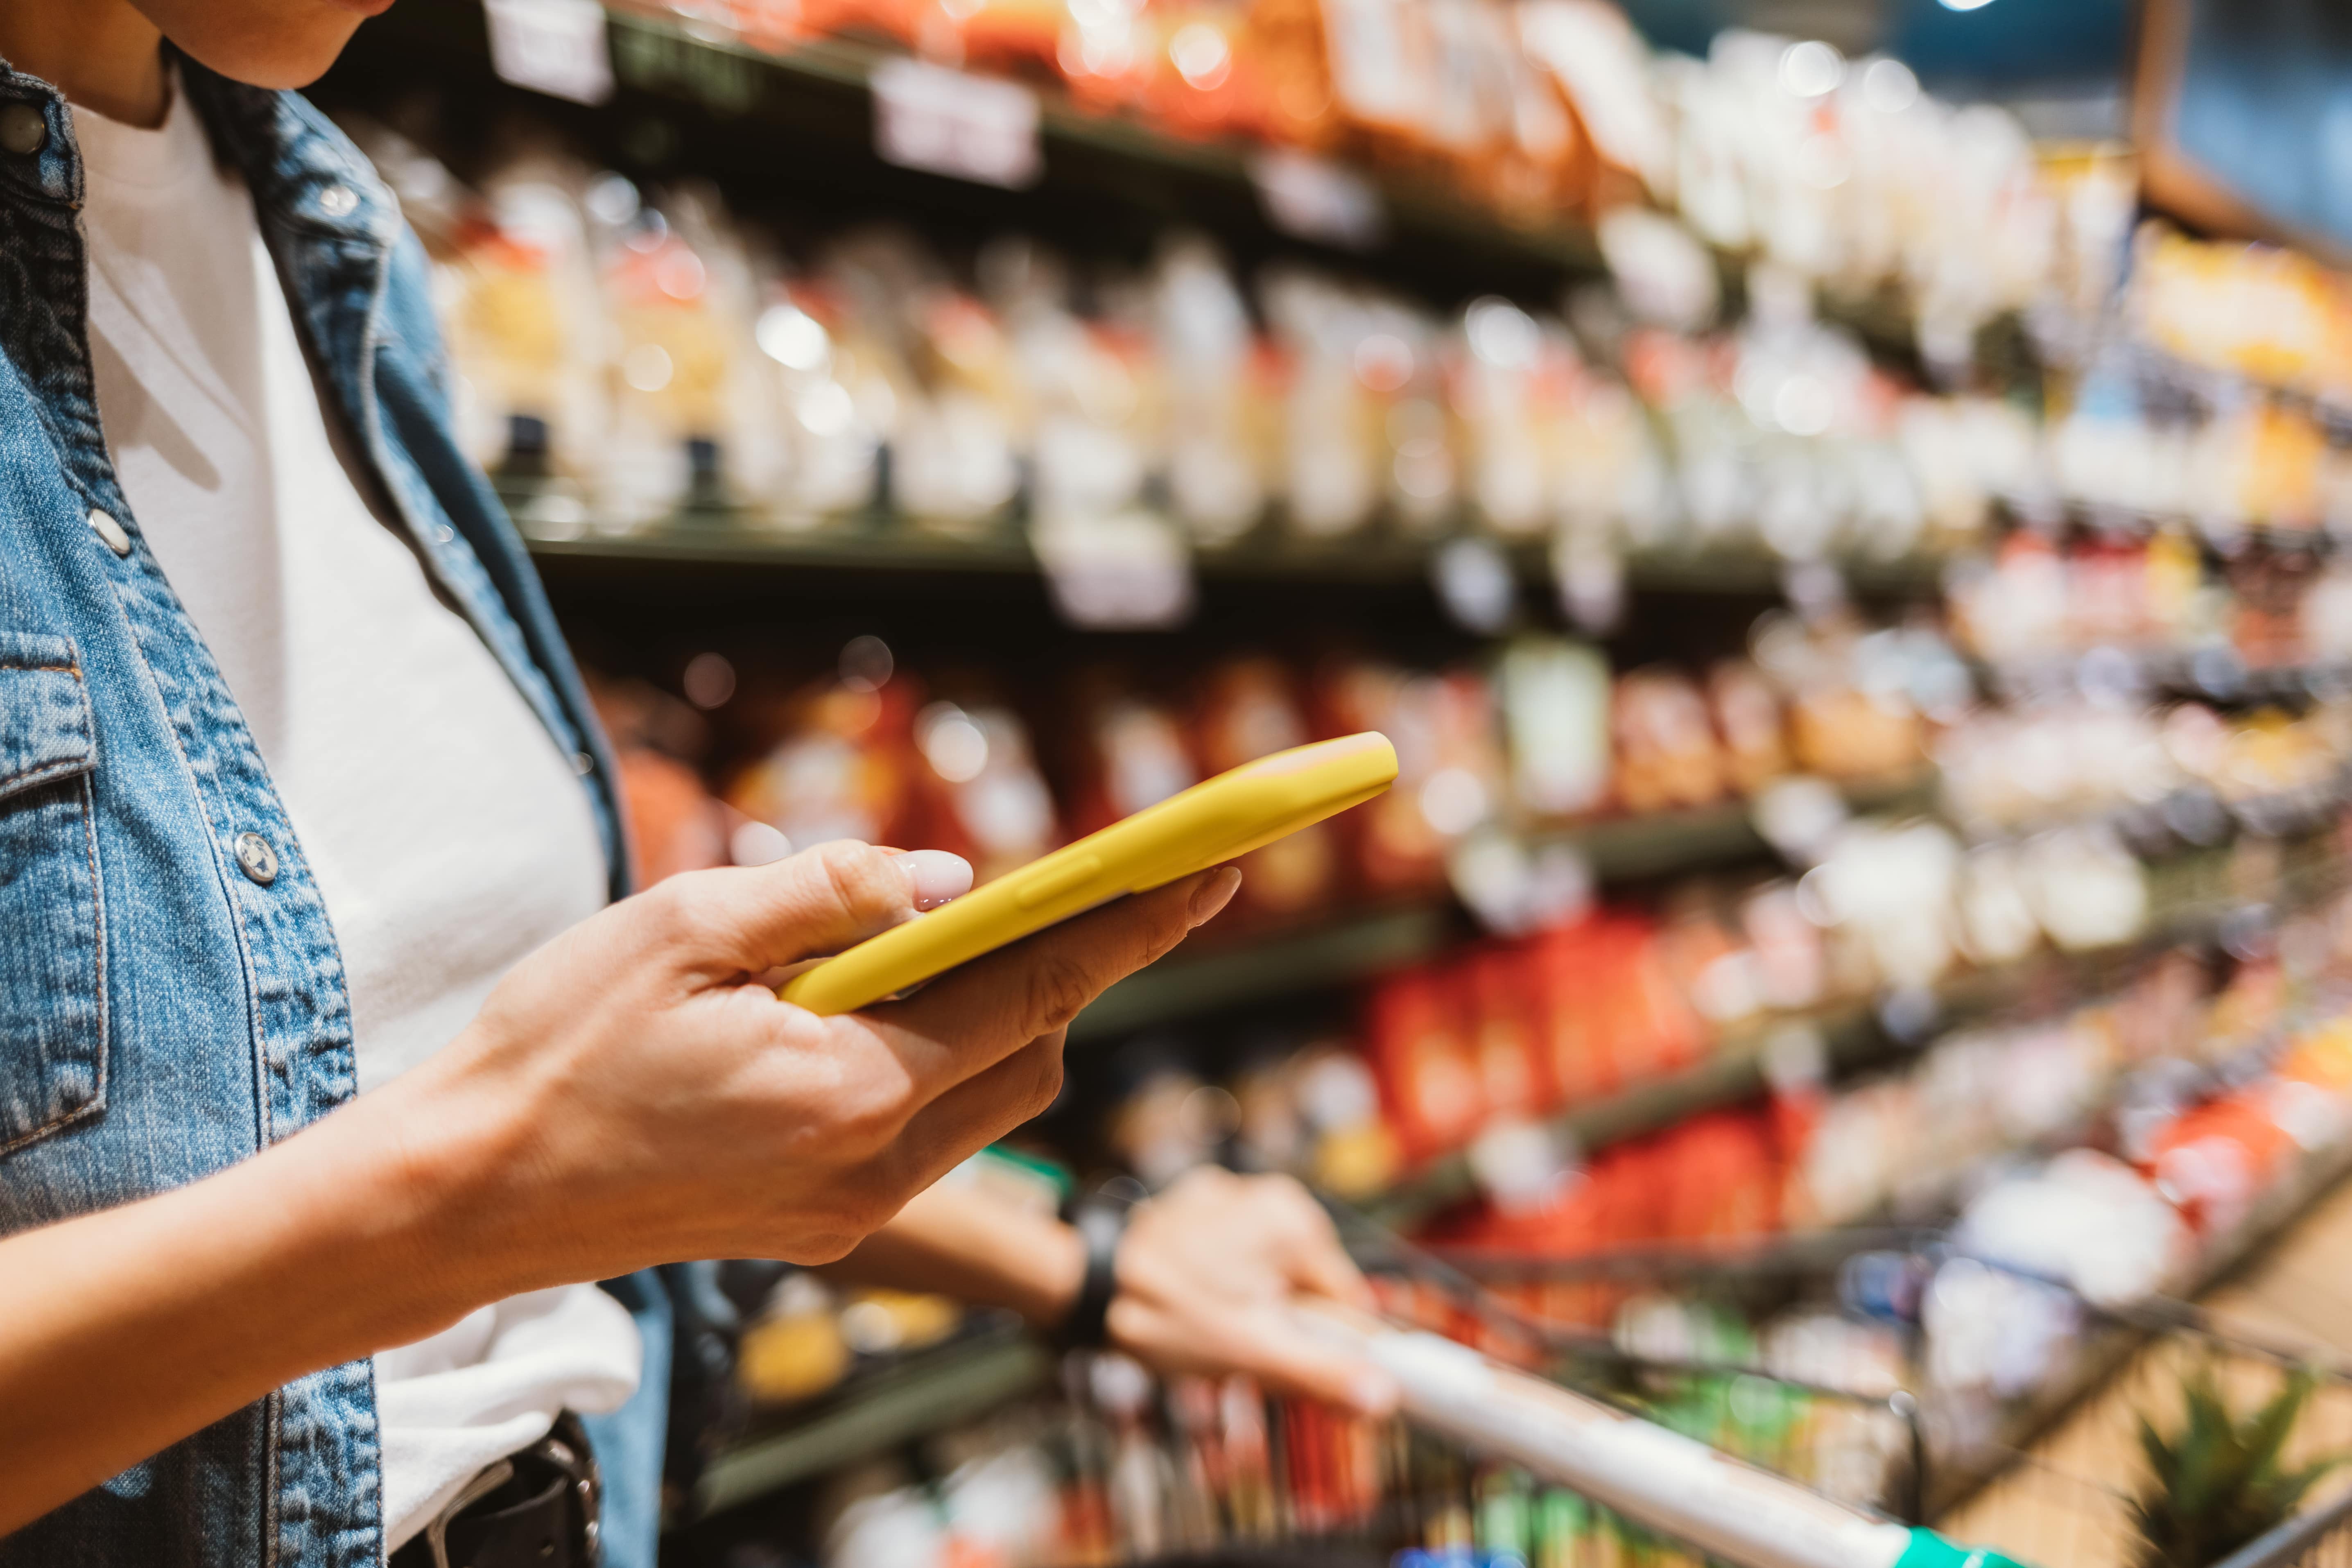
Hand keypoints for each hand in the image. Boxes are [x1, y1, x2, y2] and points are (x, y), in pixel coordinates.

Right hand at [378, 841, 1244, 1301]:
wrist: (468, 1190)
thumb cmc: (556, 1047)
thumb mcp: (681, 929)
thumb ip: (828, 895)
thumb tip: (950, 882)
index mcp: (850, 1092)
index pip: (1035, 991)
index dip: (1134, 923)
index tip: (1215, 866)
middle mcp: (872, 1168)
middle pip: (1032, 1053)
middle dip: (1069, 966)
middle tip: (1090, 882)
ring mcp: (850, 1206)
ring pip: (990, 1098)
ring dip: (999, 1014)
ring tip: (951, 940)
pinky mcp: (822, 1219)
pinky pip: (928, 1131)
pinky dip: (938, 1059)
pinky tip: (882, 1005)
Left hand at [1104, 1167, 1398, 1417]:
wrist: (1084, 1282)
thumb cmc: (1166, 1310)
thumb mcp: (1254, 1351)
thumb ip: (1323, 1373)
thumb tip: (1384, 1398)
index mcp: (1292, 1220)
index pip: (1343, 1297)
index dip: (1326, 1342)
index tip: (1298, 1367)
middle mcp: (1264, 1196)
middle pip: (1301, 1285)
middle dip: (1278, 1325)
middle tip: (1236, 1350)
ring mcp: (1225, 1198)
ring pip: (1262, 1275)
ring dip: (1246, 1310)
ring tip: (1205, 1329)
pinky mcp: (1191, 1208)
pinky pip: (1227, 1258)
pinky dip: (1216, 1286)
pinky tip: (1187, 1307)